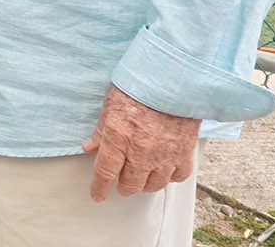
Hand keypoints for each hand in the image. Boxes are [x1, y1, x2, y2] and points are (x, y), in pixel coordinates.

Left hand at [82, 85, 199, 201]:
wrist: (173, 79)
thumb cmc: (139, 86)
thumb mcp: (110, 104)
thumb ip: (101, 130)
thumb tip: (90, 148)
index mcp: (118, 137)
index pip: (105, 172)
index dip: (99, 188)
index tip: (98, 195)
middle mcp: (141, 151)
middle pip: (130, 183)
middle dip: (123, 186)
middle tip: (121, 182)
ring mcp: (164, 154)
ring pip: (153, 184)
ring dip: (145, 184)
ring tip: (141, 177)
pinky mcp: (184, 153)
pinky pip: (177, 176)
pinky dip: (169, 176)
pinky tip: (164, 170)